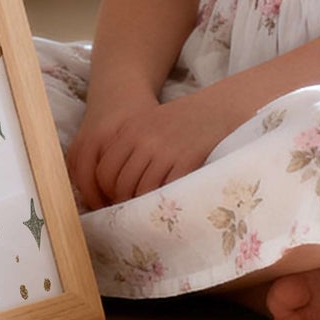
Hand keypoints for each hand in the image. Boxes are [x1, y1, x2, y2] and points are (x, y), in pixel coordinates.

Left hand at [71, 93, 226, 210]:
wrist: (215, 108)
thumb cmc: (180, 120)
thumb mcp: (147, 125)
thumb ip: (129, 148)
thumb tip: (112, 185)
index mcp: (129, 131)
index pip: (104, 171)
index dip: (106, 191)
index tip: (114, 199)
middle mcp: (143, 140)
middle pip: (121, 185)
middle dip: (123, 203)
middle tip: (131, 212)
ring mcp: (165, 151)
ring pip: (142, 191)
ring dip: (144, 207)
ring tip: (148, 212)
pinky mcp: (187, 161)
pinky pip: (168, 190)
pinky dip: (165, 202)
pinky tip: (167, 205)